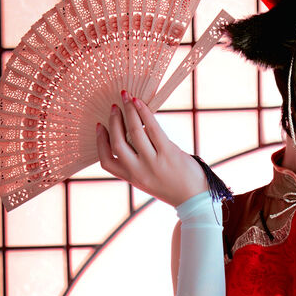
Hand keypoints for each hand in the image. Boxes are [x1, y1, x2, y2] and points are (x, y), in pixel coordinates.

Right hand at [95, 93, 206, 208]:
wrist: (195, 197)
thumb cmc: (172, 184)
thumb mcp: (148, 179)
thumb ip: (136, 162)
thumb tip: (131, 130)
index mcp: (132, 178)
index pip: (106, 161)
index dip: (100, 142)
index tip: (100, 126)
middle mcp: (139, 171)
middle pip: (117, 143)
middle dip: (114, 121)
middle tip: (115, 106)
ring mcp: (153, 162)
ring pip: (134, 131)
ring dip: (129, 111)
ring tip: (127, 98)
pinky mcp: (168, 153)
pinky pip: (152, 128)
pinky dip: (144, 112)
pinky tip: (140, 103)